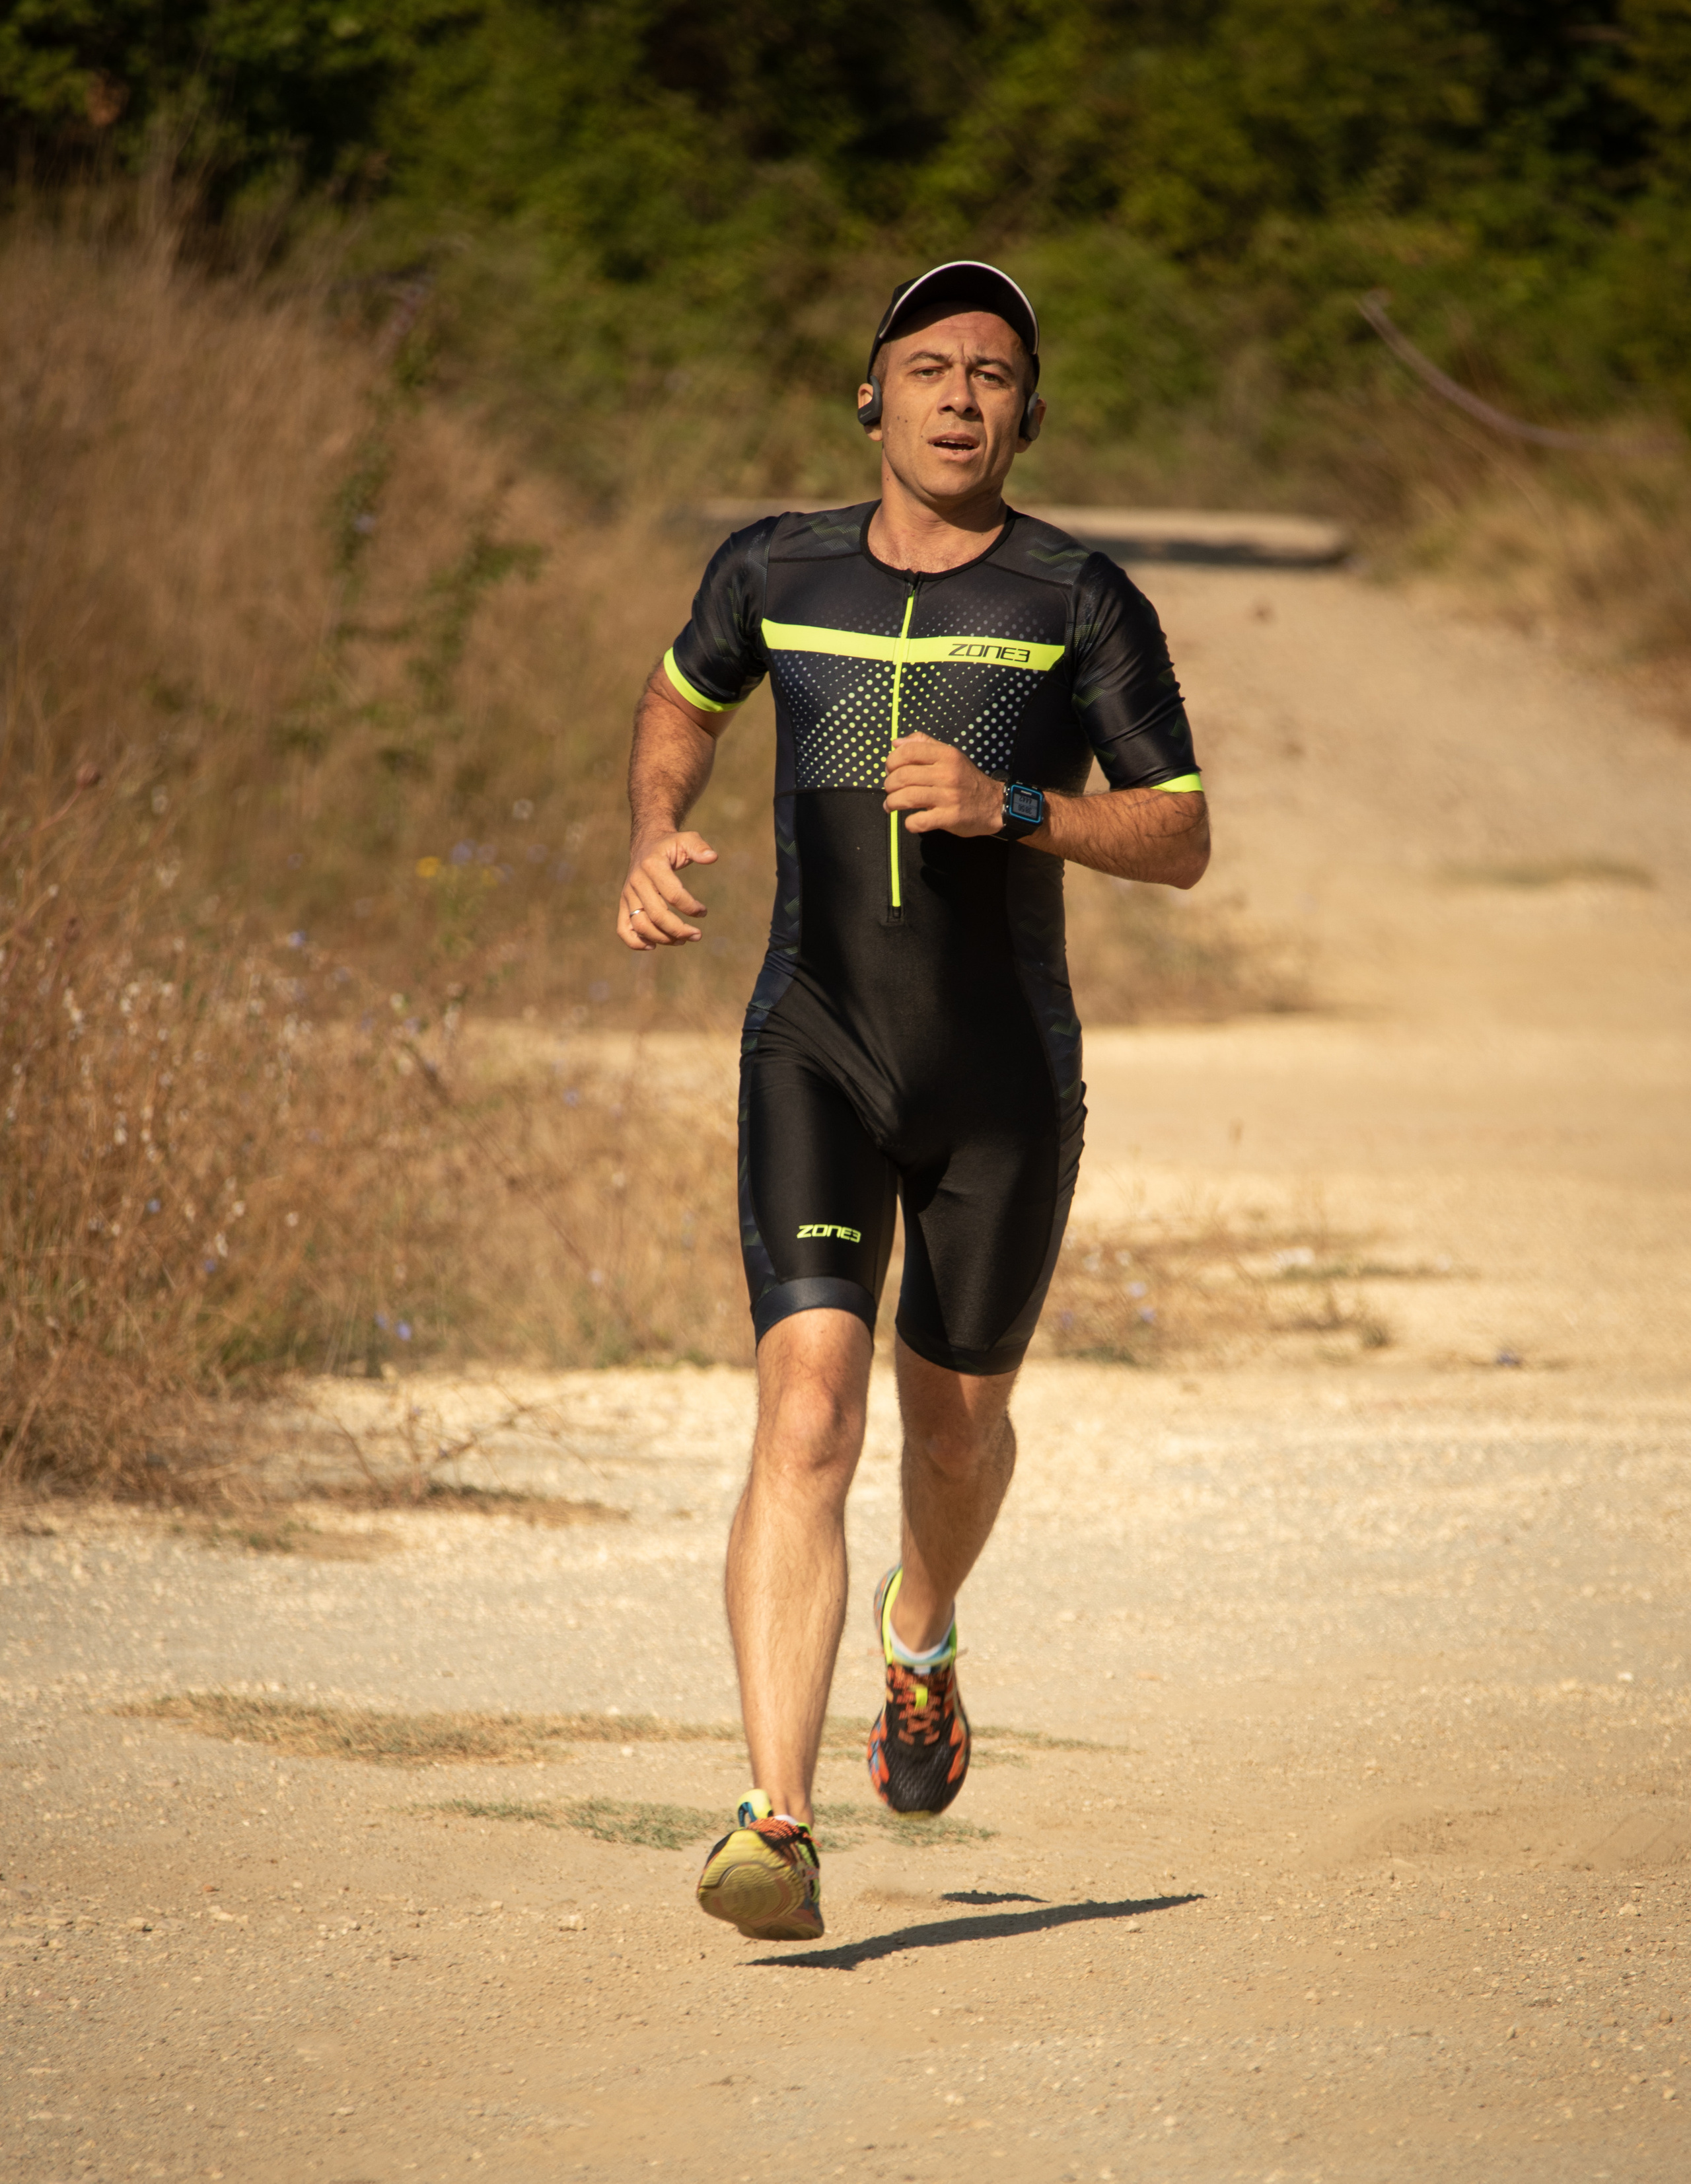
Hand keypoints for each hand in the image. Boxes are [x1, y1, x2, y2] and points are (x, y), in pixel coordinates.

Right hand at [617, 830, 717, 949]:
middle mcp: (636, 881)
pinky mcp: (624, 904)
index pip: (672, 894)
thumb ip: (699, 847)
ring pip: (640, 925)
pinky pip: (623, 928)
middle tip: (697, 935)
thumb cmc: (670, 846)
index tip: (703, 912)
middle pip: (656, 915)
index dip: (691, 907)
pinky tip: (654, 945)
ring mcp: (628, 894)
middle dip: (679, 930)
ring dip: (662, 938)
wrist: (646, 845)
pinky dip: (636, 942)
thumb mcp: (686, 839)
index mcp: (652, 865)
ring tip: (682, 941)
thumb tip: (713, 857)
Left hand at [882, 732, 1002, 837]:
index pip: (908, 752)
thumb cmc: (967, 780)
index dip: (891, 761)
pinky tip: (911, 820)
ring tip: (891, 805)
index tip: (890, 770)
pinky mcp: (949, 817)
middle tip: (890, 790)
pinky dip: (909, 823)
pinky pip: (919, 821)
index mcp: (946, 755)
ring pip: (907, 798)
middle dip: (889, 785)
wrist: (993, 804)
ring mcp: (949, 796)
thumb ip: (924, 745)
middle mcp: (947, 773)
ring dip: (892, 803)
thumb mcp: (950, 755)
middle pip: (903, 776)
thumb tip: (896, 743)